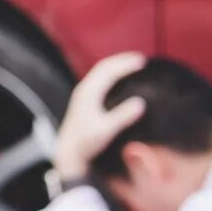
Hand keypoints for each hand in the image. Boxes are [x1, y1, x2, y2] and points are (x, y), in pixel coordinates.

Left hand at [52, 52, 148, 178]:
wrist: (69, 152)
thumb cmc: (85, 143)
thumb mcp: (106, 131)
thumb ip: (123, 116)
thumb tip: (141, 103)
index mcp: (88, 93)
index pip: (109, 71)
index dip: (126, 64)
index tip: (142, 62)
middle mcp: (84, 90)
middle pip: (104, 67)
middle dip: (121, 61)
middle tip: (140, 59)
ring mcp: (82, 94)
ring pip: (100, 72)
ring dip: (116, 66)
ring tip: (132, 65)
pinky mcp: (84, 100)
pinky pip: (99, 80)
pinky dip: (111, 75)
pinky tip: (120, 80)